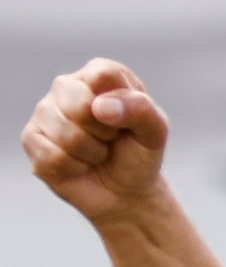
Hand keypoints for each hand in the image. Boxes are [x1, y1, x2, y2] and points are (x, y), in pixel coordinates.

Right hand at [21, 59, 170, 225]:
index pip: (104, 75)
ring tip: (97, 153)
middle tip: (111, 139)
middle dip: (104, 132)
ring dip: (92, 153)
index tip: (127, 121)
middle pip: (80, 104)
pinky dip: (74, 168)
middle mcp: (67, 86)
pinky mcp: (31, 139)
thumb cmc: (138, 154)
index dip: (121, 106)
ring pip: (66, 133)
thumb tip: (99, 107)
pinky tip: (79, 164)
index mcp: (100, 74)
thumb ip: (141, 110)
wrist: (125, 192)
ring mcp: (44, 112)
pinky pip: (52, 155)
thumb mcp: (155, 132)